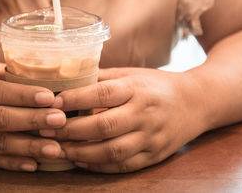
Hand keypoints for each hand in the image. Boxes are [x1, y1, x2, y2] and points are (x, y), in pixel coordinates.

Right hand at [0, 59, 65, 171]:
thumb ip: (3, 74)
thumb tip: (39, 75)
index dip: (24, 95)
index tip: (50, 97)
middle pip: (0, 119)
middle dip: (32, 121)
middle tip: (60, 122)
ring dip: (27, 148)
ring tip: (54, 149)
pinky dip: (10, 163)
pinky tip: (32, 165)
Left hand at [40, 67, 205, 172]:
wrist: (195, 103)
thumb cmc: (155, 85)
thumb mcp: (131, 74)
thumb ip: (103, 78)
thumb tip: (68, 80)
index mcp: (137, 88)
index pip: (103, 93)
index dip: (76, 98)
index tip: (53, 101)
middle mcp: (145, 113)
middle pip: (104, 126)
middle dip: (71, 130)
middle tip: (46, 130)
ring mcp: (151, 137)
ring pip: (112, 151)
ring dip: (81, 153)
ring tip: (58, 150)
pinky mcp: (154, 155)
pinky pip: (124, 166)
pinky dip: (99, 166)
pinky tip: (80, 161)